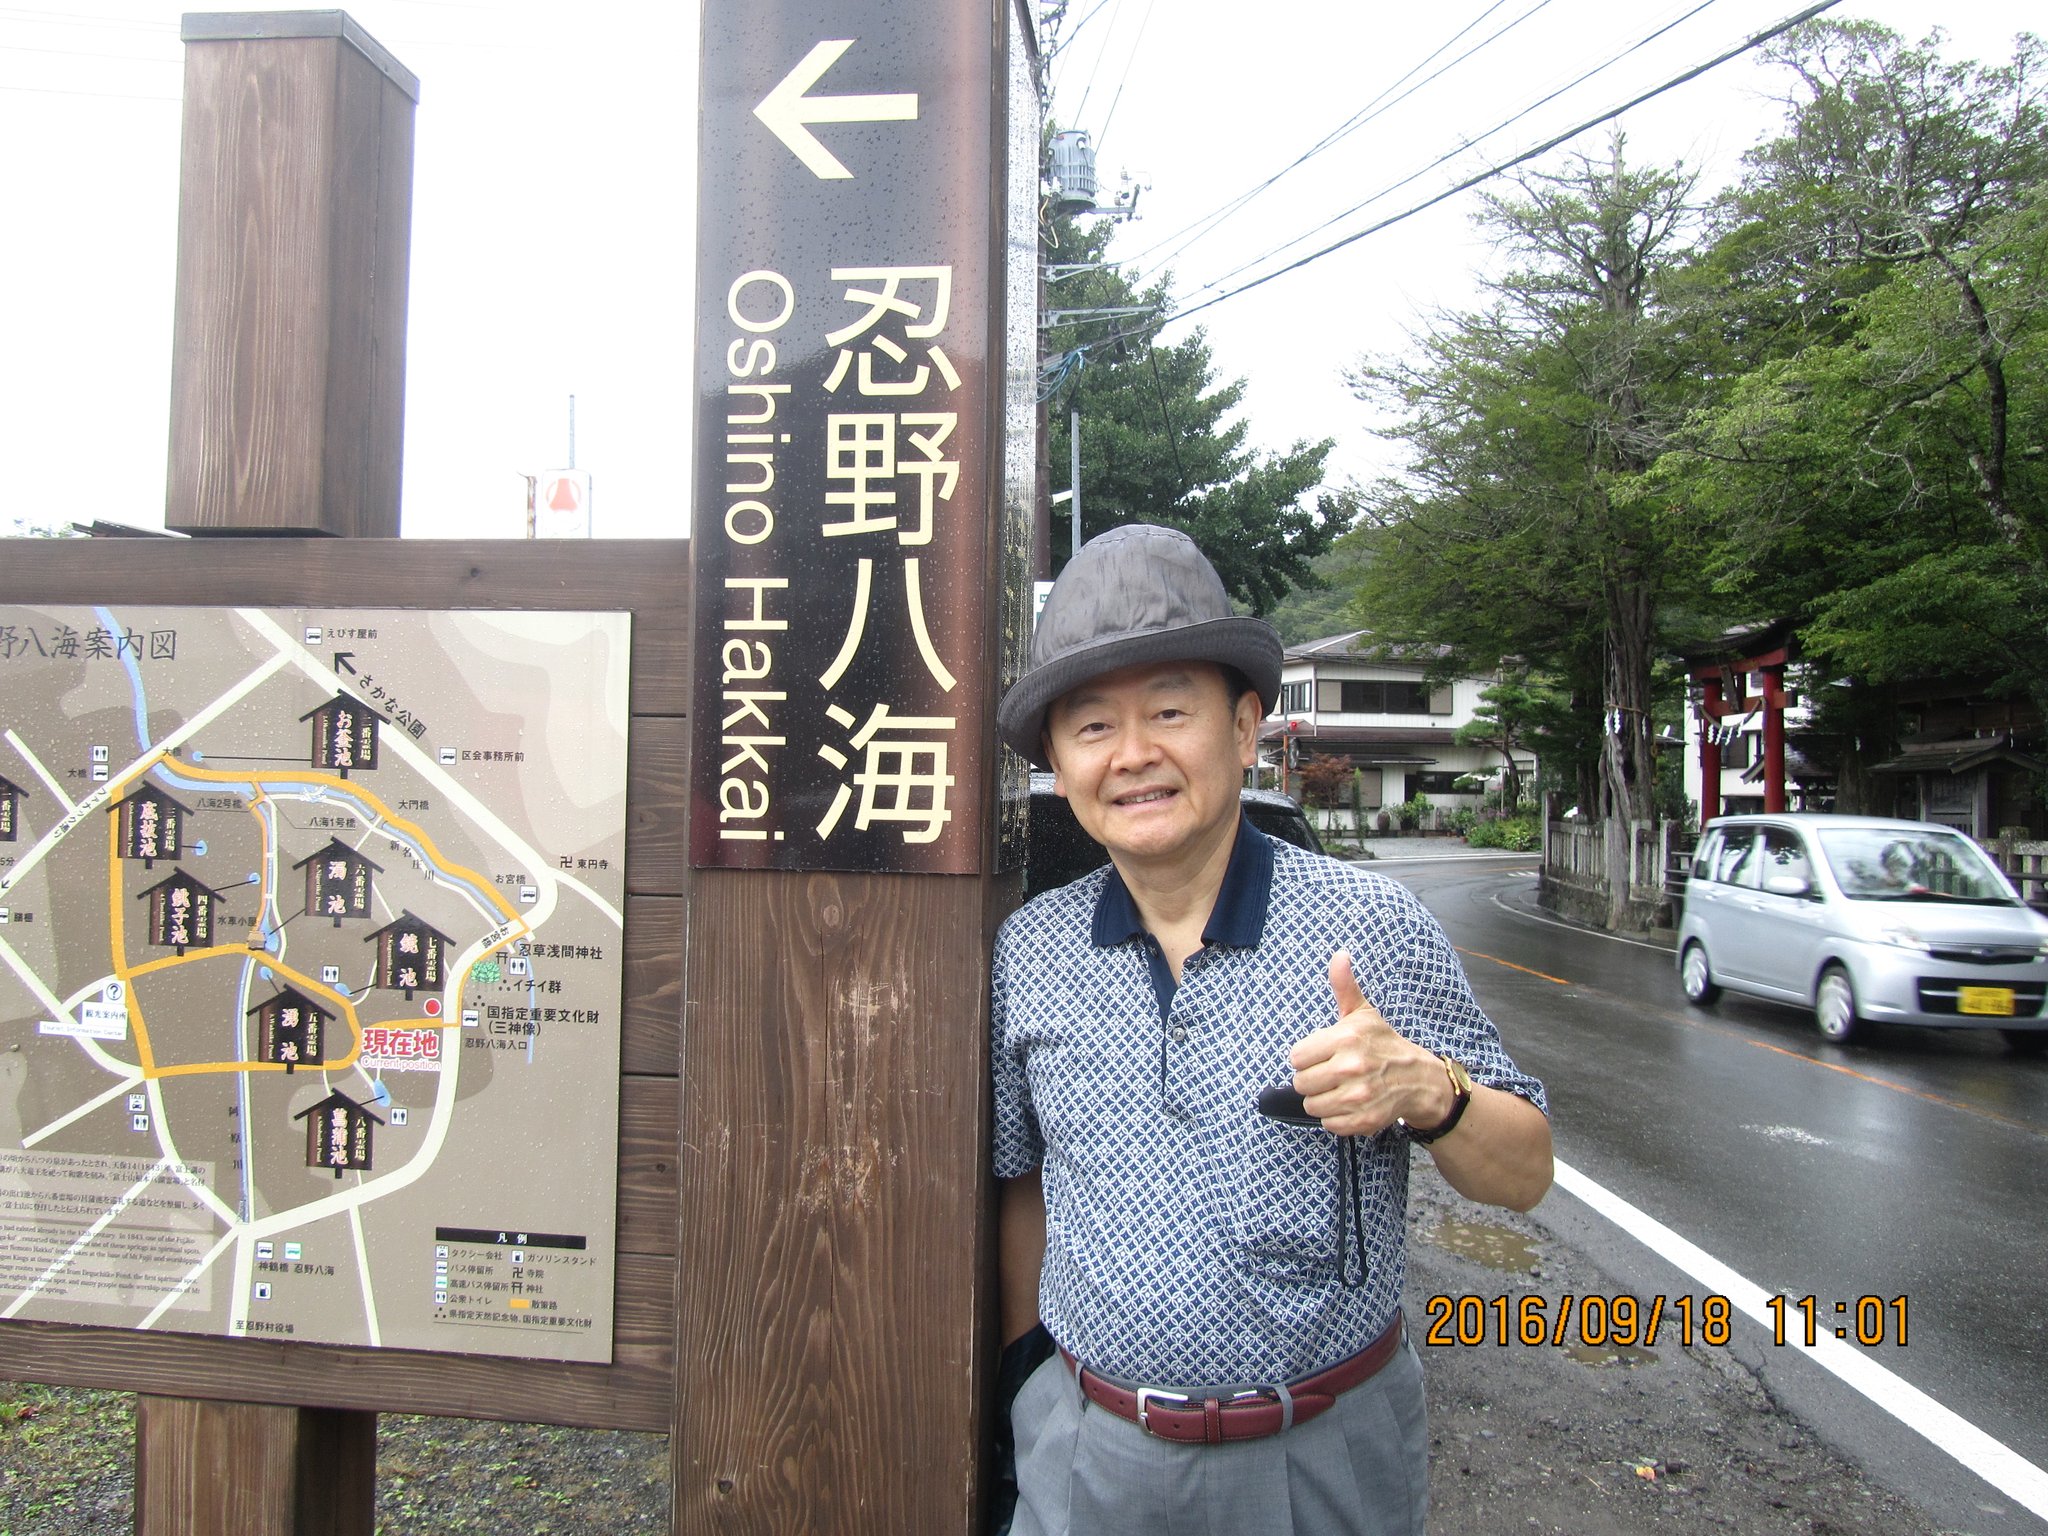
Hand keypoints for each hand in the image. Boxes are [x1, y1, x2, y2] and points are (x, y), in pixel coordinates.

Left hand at [1287, 951, 1451, 1137]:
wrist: (1418, 1079)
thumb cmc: (1384, 1044)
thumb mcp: (1363, 1013)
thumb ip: (1344, 986)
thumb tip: (1339, 955)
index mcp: (1346, 1039)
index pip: (1297, 1057)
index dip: (1307, 1057)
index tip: (1323, 1055)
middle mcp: (1351, 1068)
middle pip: (1301, 1083)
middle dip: (1313, 1079)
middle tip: (1332, 1073)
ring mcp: (1358, 1097)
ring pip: (1312, 1105)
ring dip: (1323, 1100)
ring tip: (1340, 1089)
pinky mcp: (1363, 1120)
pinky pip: (1329, 1124)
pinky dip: (1336, 1117)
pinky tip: (1350, 1104)